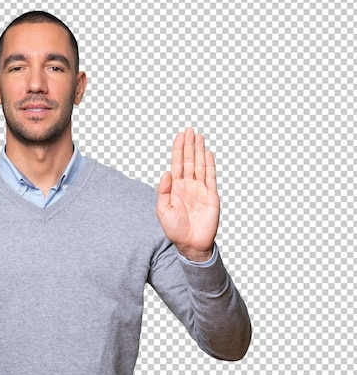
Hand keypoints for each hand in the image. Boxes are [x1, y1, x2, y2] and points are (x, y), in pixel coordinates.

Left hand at [157, 128, 219, 261]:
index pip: (177, 164)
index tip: (179, 136)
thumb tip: (166, 173)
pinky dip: (210, 165)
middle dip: (188, 145)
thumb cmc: (175, 230)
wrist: (190, 244)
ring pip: (200, 165)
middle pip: (189, 161)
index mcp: (175, 188)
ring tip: (199, 136)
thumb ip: (163, 191)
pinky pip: (211, 177)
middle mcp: (188, 186)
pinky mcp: (211, 196)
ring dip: (199, 151)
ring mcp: (200, 190)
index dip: (178, 150)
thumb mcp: (162, 210)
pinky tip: (208, 153)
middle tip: (189, 129)